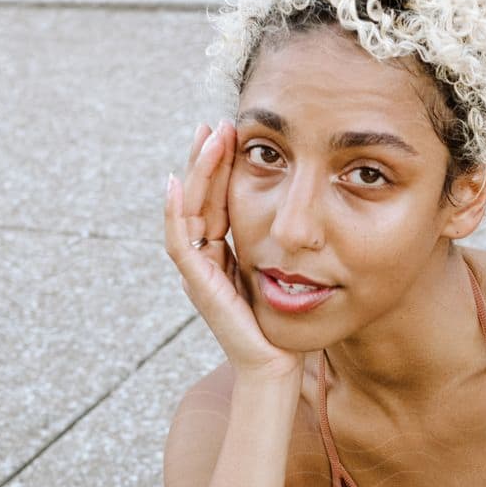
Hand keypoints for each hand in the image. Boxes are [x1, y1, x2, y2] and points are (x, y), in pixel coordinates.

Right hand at [163, 119, 307, 382]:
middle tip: (218, 123)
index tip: (233, 129)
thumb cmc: (290, 323)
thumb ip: (286, 243)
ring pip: (187, 211)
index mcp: (225, 251)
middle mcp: (206, 257)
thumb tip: (310, 211)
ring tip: (207, 138)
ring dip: (196, 172)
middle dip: (206, 158)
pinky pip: (180, 243)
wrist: (278, 364)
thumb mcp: (291, 270)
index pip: (217, 197)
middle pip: (198, 197)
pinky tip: (177, 184)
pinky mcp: (199, 286)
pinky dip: (175, 213)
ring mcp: (198, 271)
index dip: (221, 164)